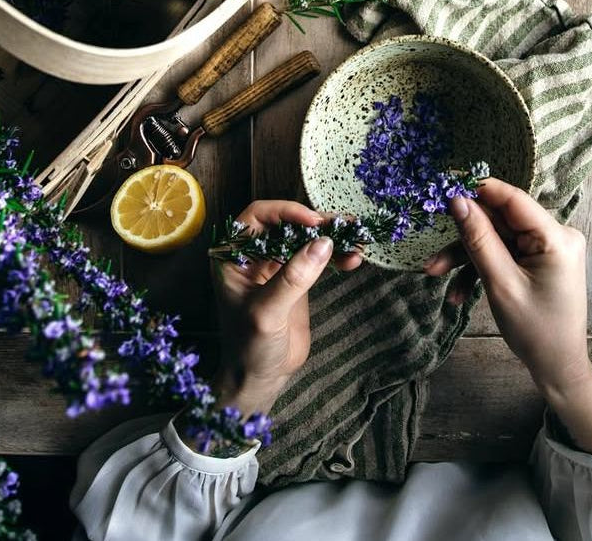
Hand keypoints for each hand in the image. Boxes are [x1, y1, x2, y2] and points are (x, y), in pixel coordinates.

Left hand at [209, 199, 362, 416]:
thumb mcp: (267, 313)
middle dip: (317, 223)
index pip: (258, 216)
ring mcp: (277, 264)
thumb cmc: (249, 348)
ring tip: (358, 240)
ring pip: (306, 238)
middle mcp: (254, 253)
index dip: (286, 212)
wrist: (259, 378)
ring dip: (333, 237)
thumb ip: (293, 278)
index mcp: (233, 255)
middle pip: (288, 224)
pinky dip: (336, 255)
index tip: (314, 222)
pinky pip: (317, 257)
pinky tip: (353, 258)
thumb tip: (324, 243)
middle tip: (345, 226)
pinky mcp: (297, 278)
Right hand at [424, 178, 591, 452]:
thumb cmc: (535, 331)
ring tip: (437, 276)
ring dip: (467, 257)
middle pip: (500, 222)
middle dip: (465, 239)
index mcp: (555, 237)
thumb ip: (478, 239)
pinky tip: (460, 294)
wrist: (558, 368)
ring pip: (497, 239)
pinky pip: (505, 253)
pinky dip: (482, 268)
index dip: (477, 191)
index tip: (444, 189)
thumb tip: (456, 200)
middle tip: (432, 257)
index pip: (512, 199)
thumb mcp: (500, 284)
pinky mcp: (540, 259)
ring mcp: (548, 247)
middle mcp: (556, 235)